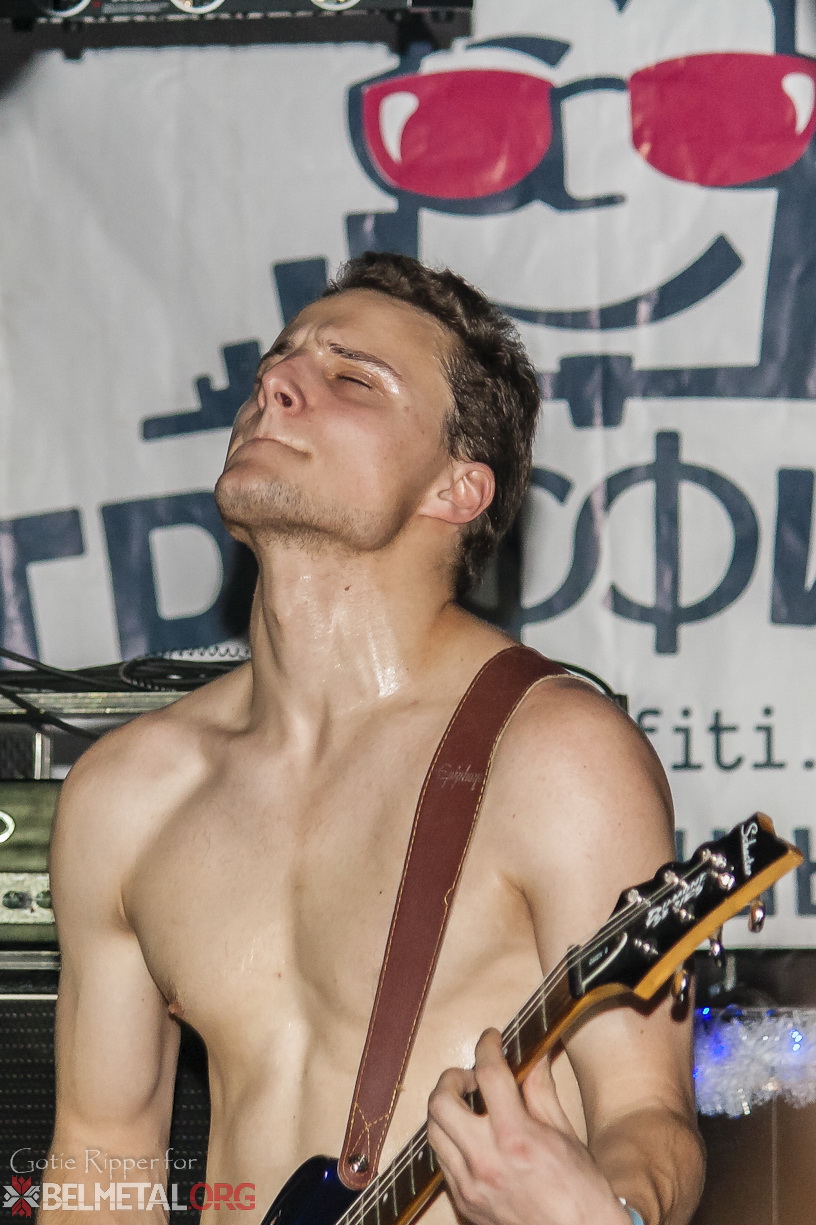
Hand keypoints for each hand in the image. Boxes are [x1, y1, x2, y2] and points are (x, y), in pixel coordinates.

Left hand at [427, 1029, 629, 1224]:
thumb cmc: (581, 1191)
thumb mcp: (565, 1133)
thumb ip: (541, 1091)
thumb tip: (534, 1056)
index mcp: (516, 1137)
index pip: (487, 1073)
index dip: (487, 1046)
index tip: (491, 1039)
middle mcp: (486, 1161)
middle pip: (441, 1101)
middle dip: (452, 1078)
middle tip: (471, 1077)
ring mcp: (470, 1186)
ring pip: (433, 1132)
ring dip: (446, 1110)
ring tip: (468, 1106)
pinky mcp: (464, 1204)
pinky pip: (442, 1162)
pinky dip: (451, 1142)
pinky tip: (471, 1139)